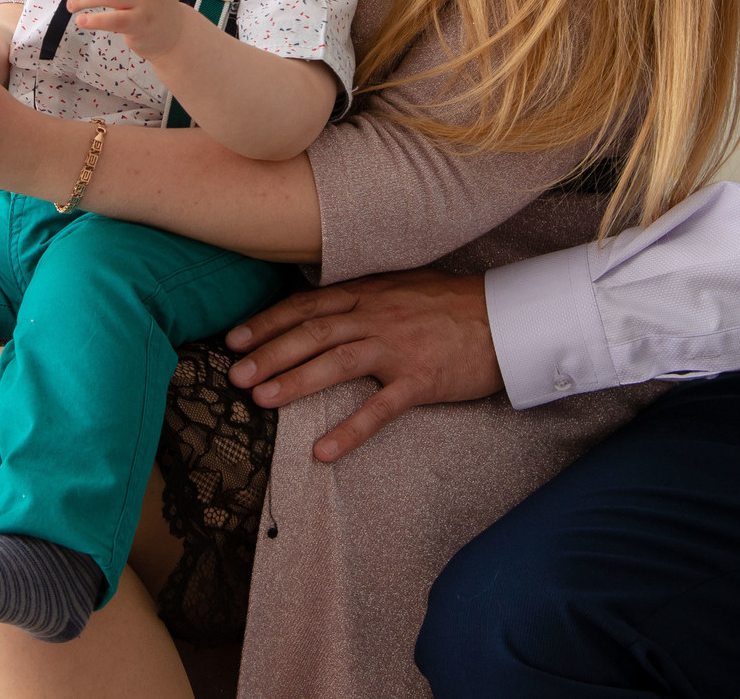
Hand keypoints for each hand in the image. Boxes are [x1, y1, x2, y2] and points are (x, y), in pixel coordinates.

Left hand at [223, 269, 503, 462]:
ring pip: (336, 362)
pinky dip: (349, 430)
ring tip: (261, 401)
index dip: (267, 322)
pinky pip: (379, 409)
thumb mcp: (401, 287)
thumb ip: (362, 296)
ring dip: (295, 381)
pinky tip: (323, 451)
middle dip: (269, 352)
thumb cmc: (452, 304)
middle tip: (234, 375)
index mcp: (368, 293)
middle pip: (312, 332)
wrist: (505, 317)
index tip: (234, 339)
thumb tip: (322, 306)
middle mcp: (376, 315)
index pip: (307, 305)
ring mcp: (397, 348)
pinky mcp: (420, 380)